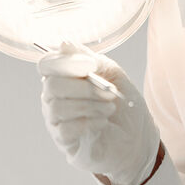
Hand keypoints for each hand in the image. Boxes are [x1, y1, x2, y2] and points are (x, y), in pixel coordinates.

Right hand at [39, 43, 159, 184]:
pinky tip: (103, 122)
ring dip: (89, 105)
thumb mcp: (112, 73)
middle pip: (51, 86)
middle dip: (83, 87)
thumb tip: (64, 44)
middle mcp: (54, 98)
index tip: (91, 65)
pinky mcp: (64, 141)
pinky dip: (88, 122)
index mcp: (63, 77)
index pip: (46, 65)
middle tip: (109, 92)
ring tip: (110, 108)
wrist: (138, 137)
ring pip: (58, 108)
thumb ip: (88, 58)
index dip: (66, 62)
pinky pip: (65, 128)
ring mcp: (56, 121)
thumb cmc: (122, 104)